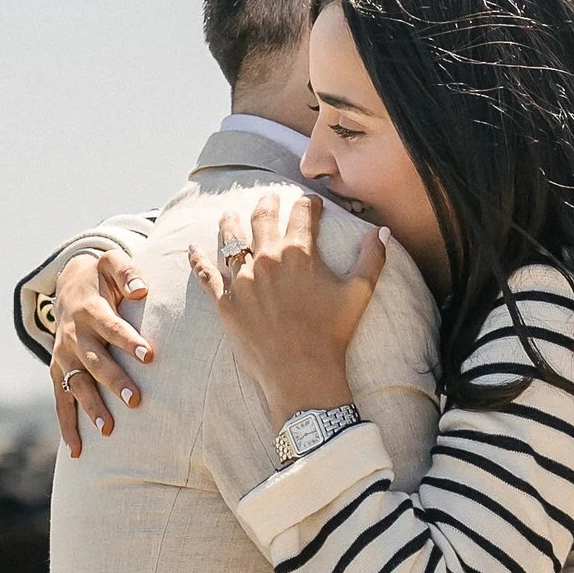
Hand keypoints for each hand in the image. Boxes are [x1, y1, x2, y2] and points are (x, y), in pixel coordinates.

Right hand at [46, 247, 150, 457]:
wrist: (69, 286)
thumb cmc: (102, 278)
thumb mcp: (112, 263)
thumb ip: (127, 272)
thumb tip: (141, 289)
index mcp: (89, 309)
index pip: (111, 326)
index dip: (128, 340)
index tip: (149, 356)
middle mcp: (73, 336)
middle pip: (94, 361)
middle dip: (113, 381)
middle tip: (135, 399)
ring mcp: (63, 357)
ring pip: (76, 384)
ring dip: (91, 407)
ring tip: (109, 428)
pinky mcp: (58, 372)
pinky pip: (61, 401)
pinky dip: (67, 426)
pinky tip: (77, 450)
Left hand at [187, 190, 384, 429]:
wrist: (301, 373)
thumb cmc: (332, 335)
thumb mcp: (359, 293)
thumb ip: (372, 258)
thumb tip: (381, 231)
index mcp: (299, 252)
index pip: (302, 213)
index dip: (309, 204)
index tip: (312, 204)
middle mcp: (267, 259)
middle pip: (263, 218)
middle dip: (268, 204)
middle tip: (269, 199)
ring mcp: (243, 281)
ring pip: (231, 240)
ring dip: (230, 223)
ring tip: (229, 214)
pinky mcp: (226, 304)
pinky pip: (207, 276)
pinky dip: (198, 261)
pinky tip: (192, 249)